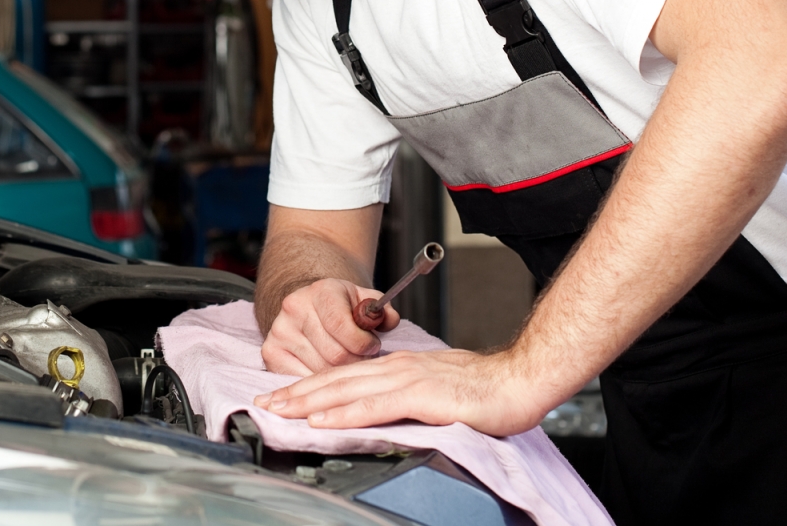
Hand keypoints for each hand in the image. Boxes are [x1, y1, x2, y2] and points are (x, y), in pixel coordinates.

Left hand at [252, 348, 552, 435]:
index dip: (312, 386)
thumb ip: (408, 397)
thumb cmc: (486, 389)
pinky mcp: (421, 396)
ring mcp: (408, 380)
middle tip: (265, 402)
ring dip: (309, 401)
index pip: (347, 376)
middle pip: (337, 379)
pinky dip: (344, 412)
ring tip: (281, 410)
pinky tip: (324, 419)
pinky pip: (374, 405)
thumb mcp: (436, 389)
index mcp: (401, 367)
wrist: (521, 381)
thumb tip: (384, 411)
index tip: (284, 395)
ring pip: (347, 390)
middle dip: (297, 392)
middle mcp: (398, 368)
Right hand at [260, 278, 399, 376]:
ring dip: (339, 374)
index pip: (342, 326)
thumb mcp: (364, 301)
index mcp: (320, 291)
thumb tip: (389, 320)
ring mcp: (279, 331)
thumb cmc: (340, 307)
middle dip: (355, 361)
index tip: (372, 345)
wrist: (309, 305)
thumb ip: (382, 311)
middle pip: (334, 354)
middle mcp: (295, 308)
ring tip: (346, 362)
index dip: (364, 343)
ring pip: (320, 371)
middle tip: (361, 357)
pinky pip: (302, 380)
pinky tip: (327, 371)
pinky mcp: (270, 353)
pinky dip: (319, 382)